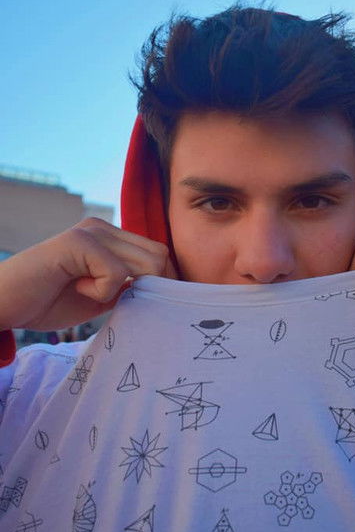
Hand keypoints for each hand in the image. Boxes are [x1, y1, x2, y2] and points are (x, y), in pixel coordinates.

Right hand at [0, 218, 175, 331]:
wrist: (3, 304)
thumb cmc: (46, 301)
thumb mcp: (99, 296)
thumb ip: (127, 288)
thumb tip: (162, 289)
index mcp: (110, 237)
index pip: (159, 253)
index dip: (162, 282)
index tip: (146, 304)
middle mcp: (104, 227)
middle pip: (159, 256)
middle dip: (149, 287)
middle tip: (117, 301)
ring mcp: (91, 231)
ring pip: (146, 263)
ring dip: (124, 289)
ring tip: (89, 292)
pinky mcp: (79, 241)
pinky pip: (117, 273)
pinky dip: (101, 292)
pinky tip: (75, 287)